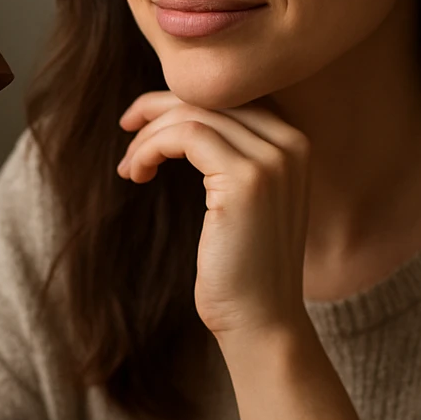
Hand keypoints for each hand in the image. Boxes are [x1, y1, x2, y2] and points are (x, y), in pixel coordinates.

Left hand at [116, 91, 309, 336]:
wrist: (262, 322)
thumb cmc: (242, 268)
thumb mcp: (242, 201)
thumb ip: (230, 156)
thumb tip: (180, 117)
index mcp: (294, 144)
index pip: (231, 98)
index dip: (182, 100)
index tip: (144, 121)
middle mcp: (290, 144)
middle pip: (212, 98)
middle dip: (160, 107)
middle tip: (126, 127)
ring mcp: (272, 160)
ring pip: (194, 114)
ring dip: (150, 134)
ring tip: (130, 167)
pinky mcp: (246, 180)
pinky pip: (186, 135)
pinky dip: (152, 146)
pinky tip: (137, 172)